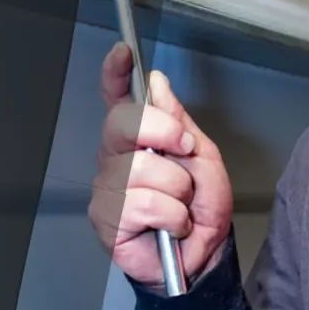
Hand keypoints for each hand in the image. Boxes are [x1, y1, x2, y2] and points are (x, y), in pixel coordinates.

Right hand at [88, 43, 233, 286]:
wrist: (203, 256)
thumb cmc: (201, 207)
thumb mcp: (203, 157)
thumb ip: (178, 121)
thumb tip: (157, 83)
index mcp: (138, 138)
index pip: (118, 98)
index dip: (115, 74)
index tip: (122, 53)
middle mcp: (115, 157)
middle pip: (124, 123)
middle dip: (164, 133)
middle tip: (185, 153)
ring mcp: (107, 187)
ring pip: (140, 169)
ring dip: (177, 189)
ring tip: (181, 206)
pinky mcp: (105, 218)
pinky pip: (143, 203)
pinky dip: (172, 215)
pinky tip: (171, 225)